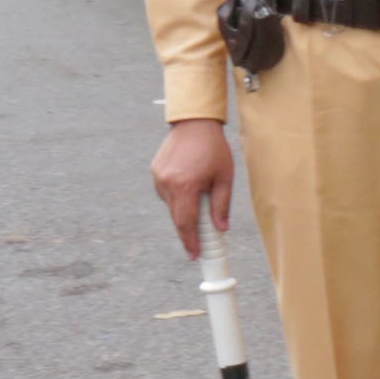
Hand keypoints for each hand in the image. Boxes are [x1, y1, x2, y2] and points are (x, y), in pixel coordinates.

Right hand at [152, 118, 235, 257]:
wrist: (194, 123)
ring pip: (171, 206)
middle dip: (188, 232)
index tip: (194, 255)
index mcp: (185, 186)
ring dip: (184, 210)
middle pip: (177, 218)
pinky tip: (189, 185)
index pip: (186, 222)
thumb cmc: (213, 149)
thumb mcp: (224, 177)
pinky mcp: (155, 172)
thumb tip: (221, 228)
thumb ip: (222, 204)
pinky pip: (166, 194)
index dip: (190, 241)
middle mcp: (167, 183)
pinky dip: (178, 197)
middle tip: (199, 243)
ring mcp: (158, 178)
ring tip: (200, 194)